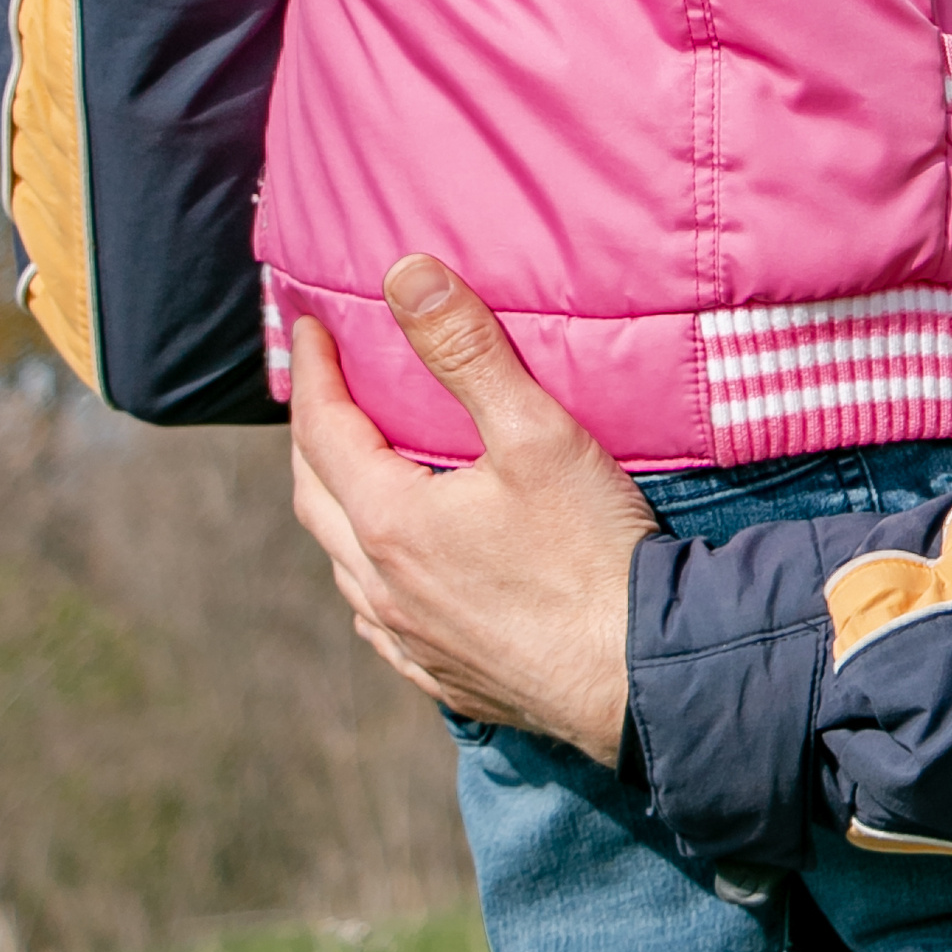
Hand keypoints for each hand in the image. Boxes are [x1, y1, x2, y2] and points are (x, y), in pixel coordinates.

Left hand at [289, 258, 656, 761]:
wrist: (642, 674)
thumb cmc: (593, 551)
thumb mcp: (537, 433)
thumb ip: (467, 350)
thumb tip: (404, 275)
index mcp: (390, 520)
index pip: (324, 430)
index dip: (314, 372)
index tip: (309, 328)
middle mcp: (382, 585)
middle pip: (314, 498)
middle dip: (311, 437)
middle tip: (323, 392)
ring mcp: (409, 639)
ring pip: (342, 566)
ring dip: (335, 510)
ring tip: (354, 473)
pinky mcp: (444, 676)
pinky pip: (379, 623)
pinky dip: (368, 580)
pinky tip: (391, 578)